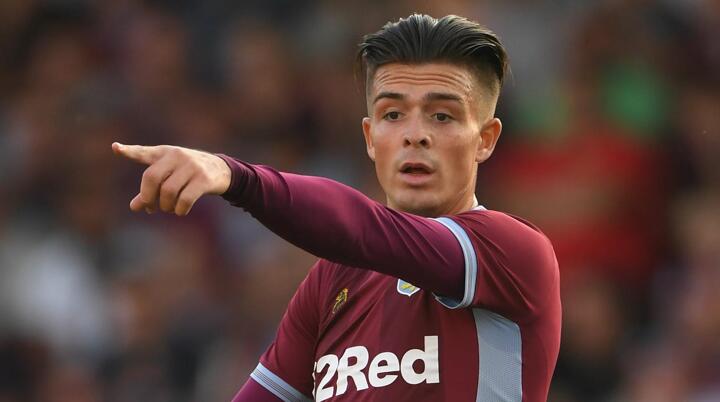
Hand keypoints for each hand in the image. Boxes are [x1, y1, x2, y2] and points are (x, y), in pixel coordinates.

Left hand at [112, 142, 230, 215]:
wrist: (222, 170)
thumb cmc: (189, 174)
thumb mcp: (170, 177)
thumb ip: (150, 191)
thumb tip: (134, 207)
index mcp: (165, 153)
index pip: (144, 152)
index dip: (129, 152)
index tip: (116, 148)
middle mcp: (177, 156)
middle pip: (151, 178)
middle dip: (148, 197)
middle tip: (151, 208)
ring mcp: (191, 166)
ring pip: (168, 192)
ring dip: (165, 206)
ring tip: (169, 209)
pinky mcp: (203, 179)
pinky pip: (185, 199)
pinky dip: (179, 210)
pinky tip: (180, 211)